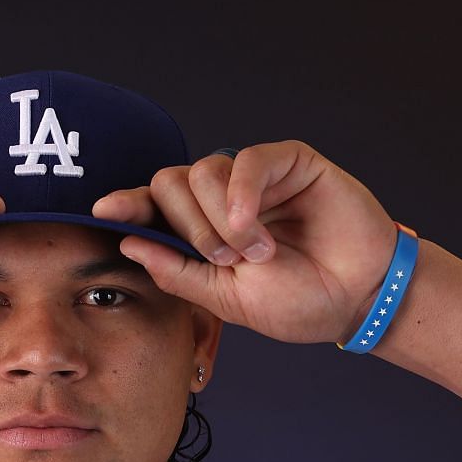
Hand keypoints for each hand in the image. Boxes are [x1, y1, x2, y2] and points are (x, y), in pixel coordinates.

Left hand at [90, 141, 398, 345]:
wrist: (357, 300)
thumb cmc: (298, 302)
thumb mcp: (227, 299)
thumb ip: (177, 271)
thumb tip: (127, 243)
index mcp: (201, 232)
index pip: (153, 208)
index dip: (127, 205)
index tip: (105, 212)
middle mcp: (222, 200)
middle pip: (170, 184)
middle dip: (187, 227)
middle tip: (223, 260)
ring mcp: (254, 179)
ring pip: (202, 171)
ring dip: (219, 219)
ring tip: (256, 253)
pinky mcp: (289, 162)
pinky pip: (247, 159)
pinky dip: (242, 193)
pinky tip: (254, 228)